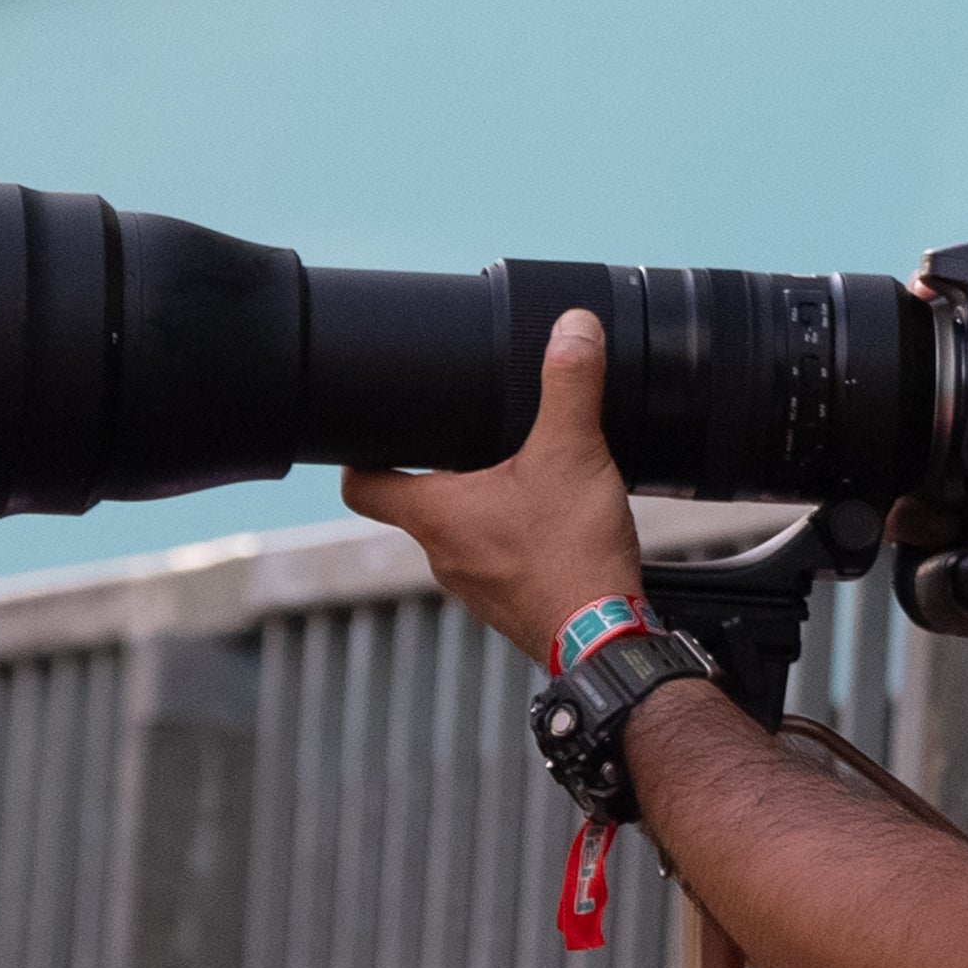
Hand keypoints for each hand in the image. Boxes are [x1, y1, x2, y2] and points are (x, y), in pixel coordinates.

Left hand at [344, 311, 642, 658]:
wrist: (607, 639)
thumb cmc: (572, 556)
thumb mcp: (572, 453)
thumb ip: (569, 386)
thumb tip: (571, 328)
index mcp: (436, 515)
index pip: (361, 485)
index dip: (361, 454)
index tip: (375, 431)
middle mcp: (443, 555)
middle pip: (416, 505)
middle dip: (439, 471)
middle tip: (468, 439)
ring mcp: (473, 587)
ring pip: (459, 536)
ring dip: (480, 509)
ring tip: (520, 480)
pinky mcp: (509, 604)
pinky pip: (496, 563)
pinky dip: (513, 541)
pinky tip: (550, 527)